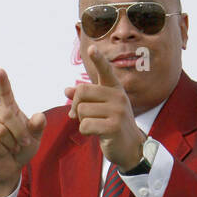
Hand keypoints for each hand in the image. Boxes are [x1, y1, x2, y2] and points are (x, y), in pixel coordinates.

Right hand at [0, 68, 45, 196]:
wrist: (9, 169)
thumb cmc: (20, 150)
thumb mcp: (34, 138)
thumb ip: (37, 127)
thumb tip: (39, 116)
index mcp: (8, 110)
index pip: (4, 93)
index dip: (2, 82)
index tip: (0, 70)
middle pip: (7, 116)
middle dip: (19, 132)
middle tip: (24, 143)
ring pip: (0, 132)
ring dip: (11, 144)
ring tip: (11, 149)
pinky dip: (2, 151)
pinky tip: (1, 153)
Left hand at [65, 45, 144, 170]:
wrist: (130, 147)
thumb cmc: (113, 125)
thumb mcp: (100, 108)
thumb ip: (85, 98)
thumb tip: (66, 90)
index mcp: (114, 89)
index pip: (105, 70)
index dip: (98, 60)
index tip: (92, 49)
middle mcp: (118, 96)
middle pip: (82, 91)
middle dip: (76, 106)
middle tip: (81, 116)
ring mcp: (117, 111)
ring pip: (82, 110)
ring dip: (81, 121)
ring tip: (94, 125)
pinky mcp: (114, 126)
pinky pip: (85, 125)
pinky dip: (84, 131)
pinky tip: (95, 134)